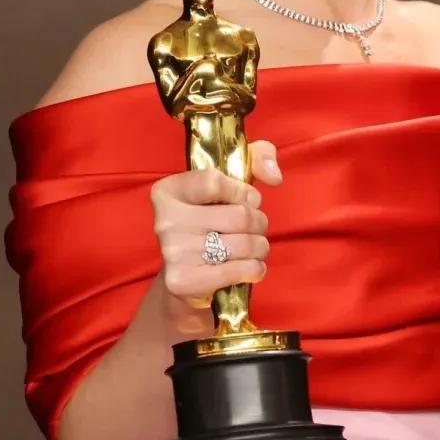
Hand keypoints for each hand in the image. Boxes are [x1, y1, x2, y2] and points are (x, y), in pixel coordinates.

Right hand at [149, 141, 280, 333]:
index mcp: (168, 191)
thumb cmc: (213, 222)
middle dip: (258, 223)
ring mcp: (172, 252)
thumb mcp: (229, 182)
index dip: (242, 191)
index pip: (215, 181)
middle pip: (239, 216)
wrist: (188, 279)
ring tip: (251, 249)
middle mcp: (164, 221)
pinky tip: (249, 269)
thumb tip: (274, 176)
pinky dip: (256, 269)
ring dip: (260, 248)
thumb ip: (257, 158)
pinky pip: (242, 269)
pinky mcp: (184, 281)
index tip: (245, 200)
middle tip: (253, 230)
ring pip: (245, 244)